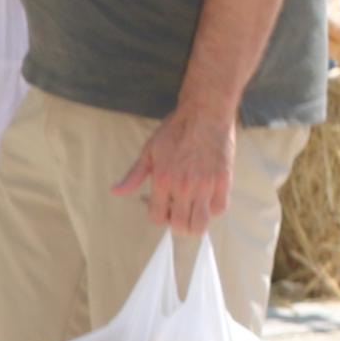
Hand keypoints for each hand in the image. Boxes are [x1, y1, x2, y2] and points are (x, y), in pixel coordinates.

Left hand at [115, 107, 236, 238]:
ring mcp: (205, 186)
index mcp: (162, 180)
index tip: (161, 209)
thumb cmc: (174, 131)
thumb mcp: (148, 151)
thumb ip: (134, 176)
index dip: (158, 217)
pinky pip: (220, 209)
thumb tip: (115, 192)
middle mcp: (184, 187)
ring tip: (192, 213)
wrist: (204, 115)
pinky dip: (212, 210)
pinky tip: (206, 200)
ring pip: (201, 223)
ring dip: (195, 224)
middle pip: (180, 226)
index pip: (157, 217)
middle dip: (176, 225)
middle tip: (177, 214)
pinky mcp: (224, 182)